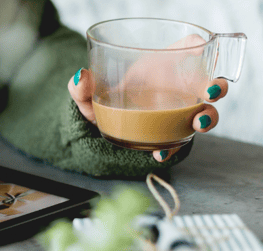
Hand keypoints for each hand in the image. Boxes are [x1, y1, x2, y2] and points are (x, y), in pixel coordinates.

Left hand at [68, 35, 227, 161]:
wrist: (98, 128)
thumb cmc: (101, 100)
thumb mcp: (88, 95)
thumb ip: (81, 87)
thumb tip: (81, 77)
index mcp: (160, 67)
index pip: (187, 50)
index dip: (198, 49)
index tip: (201, 51)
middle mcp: (174, 89)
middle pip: (208, 84)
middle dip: (216, 87)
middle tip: (210, 92)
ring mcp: (176, 112)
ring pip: (204, 113)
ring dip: (207, 118)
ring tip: (196, 123)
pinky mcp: (169, 134)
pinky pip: (178, 143)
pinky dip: (171, 149)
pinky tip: (158, 153)